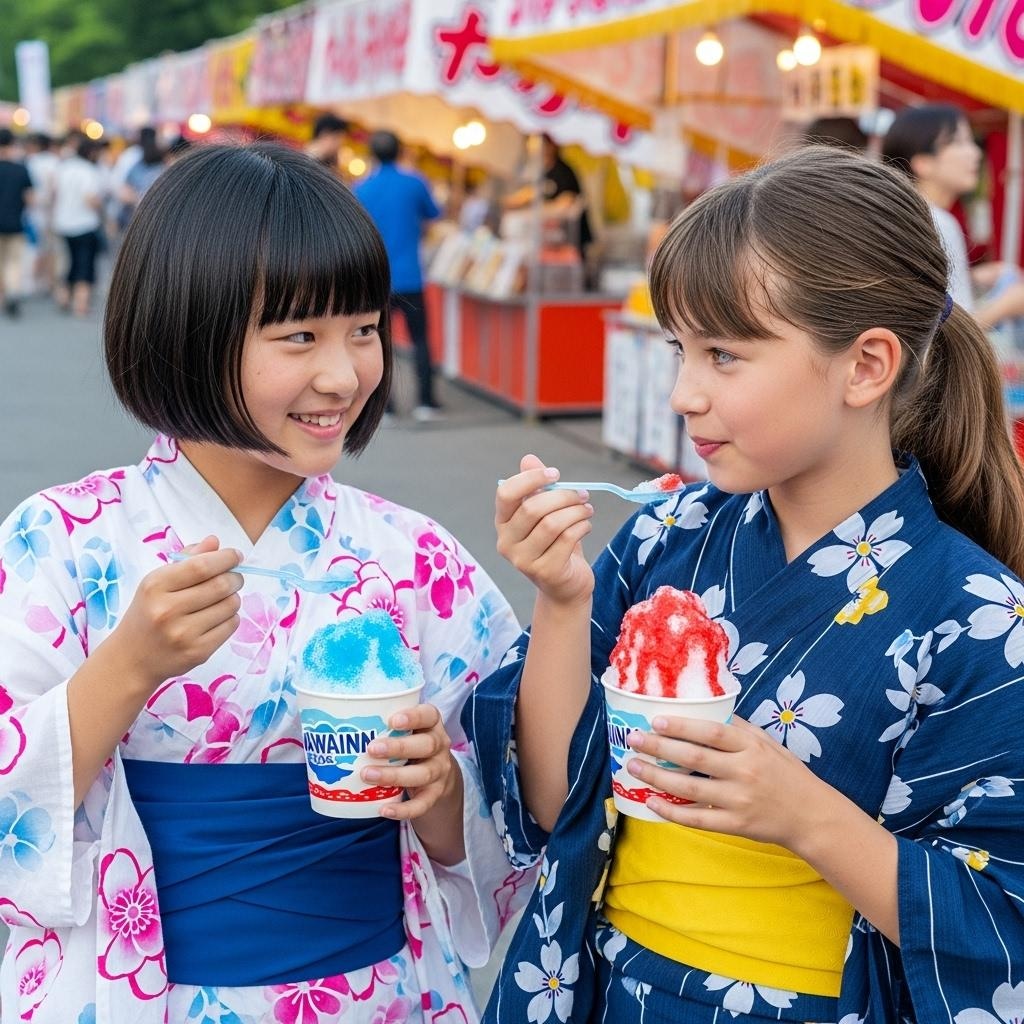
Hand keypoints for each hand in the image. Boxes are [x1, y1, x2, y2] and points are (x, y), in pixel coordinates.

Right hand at [106, 536, 242, 692]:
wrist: (131, 659)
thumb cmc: (147, 613)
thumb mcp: (157, 582)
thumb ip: (187, 559)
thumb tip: (215, 541)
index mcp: (155, 586)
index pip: (201, 566)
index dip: (225, 558)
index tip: (236, 555)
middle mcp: (167, 610)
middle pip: (221, 585)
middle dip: (235, 577)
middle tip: (234, 577)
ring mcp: (183, 633)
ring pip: (231, 605)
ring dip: (233, 598)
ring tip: (221, 599)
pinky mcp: (198, 652)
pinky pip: (231, 625)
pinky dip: (230, 617)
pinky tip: (216, 618)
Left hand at [362, 704, 457, 820]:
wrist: (438, 776)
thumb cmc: (411, 746)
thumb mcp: (406, 731)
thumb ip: (383, 726)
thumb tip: (334, 725)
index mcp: (431, 725)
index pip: (429, 715)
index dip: (413, 717)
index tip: (391, 720)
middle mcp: (439, 746)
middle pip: (426, 744)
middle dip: (398, 747)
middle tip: (371, 749)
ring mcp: (439, 771)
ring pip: (422, 773)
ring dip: (394, 775)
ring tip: (367, 775)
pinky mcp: (435, 794)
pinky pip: (422, 804)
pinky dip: (404, 809)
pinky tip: (384, 809)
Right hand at [495, 453, 593, 605]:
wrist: (565, 586)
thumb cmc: (555, 544)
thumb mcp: (546, 513)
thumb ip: (537, 487)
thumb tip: (529, 458)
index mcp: (503, 523)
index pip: (506, 493)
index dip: (531, 479)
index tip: (555, 474)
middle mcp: (506, 542)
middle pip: (533, 508)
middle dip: (563, 496)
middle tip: (582, 494)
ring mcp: (523, 560)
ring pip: (552, 524)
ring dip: (576, 511)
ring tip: (587, 509)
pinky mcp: (545, 572)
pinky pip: (566, 539)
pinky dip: (582, 527)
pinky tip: (586, 526)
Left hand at [625, 715, 830, 848]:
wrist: (812, 817)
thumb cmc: (787, 774)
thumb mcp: (768, 744)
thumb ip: (739, 728)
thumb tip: (707, 708)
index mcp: (752, 747)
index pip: (712, 732)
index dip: (682, 726)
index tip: (656, 720)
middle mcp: (744, 772)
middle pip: (694, 758)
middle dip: (659, 748)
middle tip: (633, 739)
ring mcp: (739, 800)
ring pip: (689, 788)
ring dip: (657, 777)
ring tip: (633, 765)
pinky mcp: (736, 825)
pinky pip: (697, 819)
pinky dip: (672, 812)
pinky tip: (651, 802)